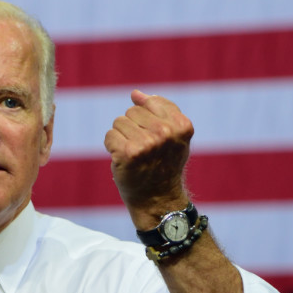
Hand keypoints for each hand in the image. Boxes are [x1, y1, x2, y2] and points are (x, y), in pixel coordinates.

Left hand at [104, 90, 192, 213]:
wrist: (157, 198)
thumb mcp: (174, 135)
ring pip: (119, 122)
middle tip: (143, 149)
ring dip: (121, 137)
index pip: (151, 102)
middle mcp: (166, 132)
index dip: (145, 118)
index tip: (152, 136)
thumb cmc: (164, 164)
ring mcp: (147, 143)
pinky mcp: (129, 153)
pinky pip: (109, 136)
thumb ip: (160, 110)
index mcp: (182, 125)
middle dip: (132, 128)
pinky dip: (112, 147)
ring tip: (134, 154)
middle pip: (132, 111)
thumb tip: (135, 93)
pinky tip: (124, 160)